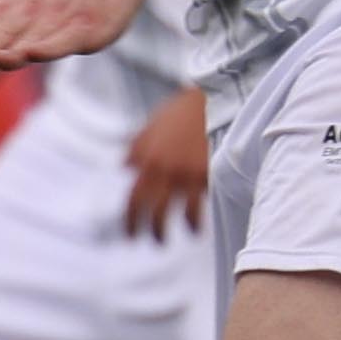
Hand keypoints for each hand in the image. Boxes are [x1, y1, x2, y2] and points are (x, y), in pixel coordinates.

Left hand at [0, 0, 150, 77]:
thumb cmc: (48, 1)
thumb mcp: (2, 18)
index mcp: (2, 16)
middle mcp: (22, 17)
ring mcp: (53, 22)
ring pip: (23, 38)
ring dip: (0, 49)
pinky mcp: (83, 30)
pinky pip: (62, 40)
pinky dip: (46, 47)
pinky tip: (31, 52)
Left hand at [118, 89, 210, 240]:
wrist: (216, 98)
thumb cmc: (184, 110)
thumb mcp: (154, 124)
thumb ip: (137, 146)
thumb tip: (124, 166)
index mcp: (148, 158)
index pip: (134, 197)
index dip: (131, 219)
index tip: (130, 234)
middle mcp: (164, 170)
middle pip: (152, 210)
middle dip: (150, 230)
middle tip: (154, 241)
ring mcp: (186, 174)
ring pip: (177, 213)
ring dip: (176, 228)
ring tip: (179, 236)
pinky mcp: (208, 176)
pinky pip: (198, 206)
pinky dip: (195, 220)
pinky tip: (195, 228)